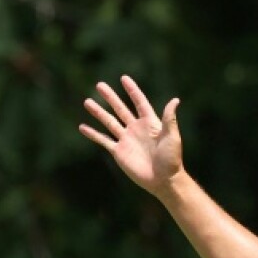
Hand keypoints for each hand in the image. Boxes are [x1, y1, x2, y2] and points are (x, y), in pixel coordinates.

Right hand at [79, 75, 183, 195]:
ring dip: (98, 112)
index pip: (139, 102)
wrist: (164, 179)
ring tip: (87, 102)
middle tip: (99, 85)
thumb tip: (175, 100)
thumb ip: (169, 118)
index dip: (132, 91)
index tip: (123, 78)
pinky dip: (93, 134)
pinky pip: (103, 140)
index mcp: (150, 123)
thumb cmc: (171, 158)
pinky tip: (82, 127)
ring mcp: (126, 140)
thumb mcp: (172, 136)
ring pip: (109, 122)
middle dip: (110, 97)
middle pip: (121, 109)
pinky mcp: (119, 152)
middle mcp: (136, 129)